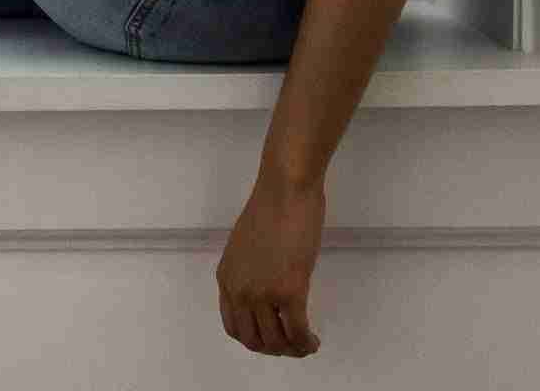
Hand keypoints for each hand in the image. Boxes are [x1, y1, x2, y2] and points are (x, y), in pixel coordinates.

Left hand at [216, 171, 325, 357]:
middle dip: (274, 349)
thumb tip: (265, 288)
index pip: (233, 325)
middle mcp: (239, 290)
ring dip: (292, 350)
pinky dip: (305, 343)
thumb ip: (250, 271)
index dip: (254, 339)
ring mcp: (262, 293)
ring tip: (306, 343)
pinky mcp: (288, 291)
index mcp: (226, 278)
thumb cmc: (272, 209)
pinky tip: (313, 340)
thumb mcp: (247, 246)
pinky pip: (296, 332)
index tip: (272, 336)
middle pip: (253, 340)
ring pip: (275, 342)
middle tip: (293, 344)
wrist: (285, 190)